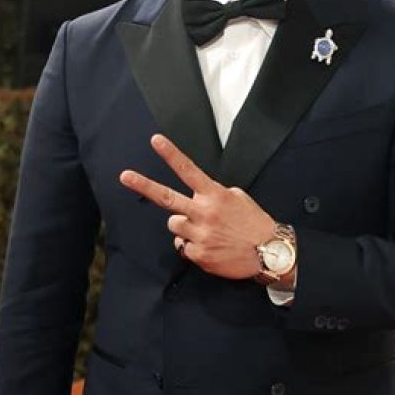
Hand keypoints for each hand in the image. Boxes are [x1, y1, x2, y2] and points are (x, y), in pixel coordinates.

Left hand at [120, 133, 274, 278]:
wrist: (270, 253)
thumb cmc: (255, 224)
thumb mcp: (239, 198)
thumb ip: (215, 194)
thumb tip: (198, 196)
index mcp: (214, 195)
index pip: (188, 170)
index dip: (171, 154)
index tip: (156, 140)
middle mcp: (204, 212)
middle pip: (166, 198)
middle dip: (144, 185)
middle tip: (125, 176)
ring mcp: (199, 234)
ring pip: (173, 225)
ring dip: (183, 226)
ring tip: (204, 230)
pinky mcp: (198, 254)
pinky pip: (183, 247)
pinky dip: (192, 246)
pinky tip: (210, 246)